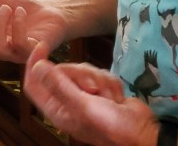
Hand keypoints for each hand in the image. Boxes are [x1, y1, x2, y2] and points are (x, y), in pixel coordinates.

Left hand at [22, 53, 157, 145]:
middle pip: (60, 72)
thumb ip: (59, 85)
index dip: (34, 63)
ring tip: (108, 96)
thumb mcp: (83, 105)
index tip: (42, 45)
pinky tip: (116, 97)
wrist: (144, 132)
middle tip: (92, 87)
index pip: (34, 82)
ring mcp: (84, 95)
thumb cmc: (111, 125)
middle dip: (79, 74)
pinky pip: (98, 74)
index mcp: (56, 109)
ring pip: (81, 70)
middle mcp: (67, 102)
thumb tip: (36, 66)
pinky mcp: (100, 90)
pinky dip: (109, 82)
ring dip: (97, 79)